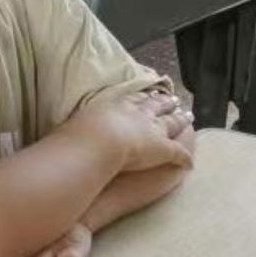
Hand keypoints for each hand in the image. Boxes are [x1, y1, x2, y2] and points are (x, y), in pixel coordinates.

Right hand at [73, 89, 194, 172]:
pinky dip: (185, 157)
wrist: (98, 142)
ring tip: (188, 118)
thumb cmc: (81, 133)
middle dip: (165, 103)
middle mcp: (137, 114)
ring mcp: (152, 130)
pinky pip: (178, 154)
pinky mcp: (163, 149)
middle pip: (156, 106)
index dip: (142, 97)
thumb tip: (66, 131)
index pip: (134, 99)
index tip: (148, 93)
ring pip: (171, 124)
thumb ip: (77, 126)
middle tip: (175, 100)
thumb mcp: (75, 123)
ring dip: (180, 121)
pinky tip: (190, 162)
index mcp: (116, 105)